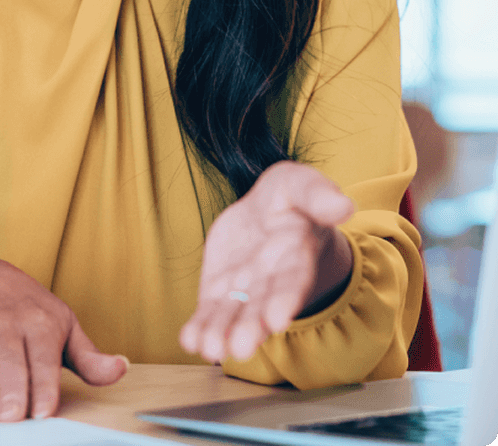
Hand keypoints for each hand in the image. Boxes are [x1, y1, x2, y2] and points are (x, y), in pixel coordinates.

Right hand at [0, 257, 126, 421]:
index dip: (42, 385)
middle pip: (7, 361)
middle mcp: (3, 324)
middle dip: (9, 389)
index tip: (44, 411)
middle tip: (11, 418)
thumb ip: (88, 357)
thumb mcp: (62, 324)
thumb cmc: (27, 310)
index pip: (42, 358)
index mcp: (38, 323)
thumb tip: (120, 369)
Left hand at [179, 161, 354, 363]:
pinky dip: (200, 327)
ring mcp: (244, 289)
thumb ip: (318, 194)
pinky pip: (210, 311)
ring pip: (233, 315)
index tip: (276, 320)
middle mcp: (270, 281)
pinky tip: (190, 340)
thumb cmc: (289, 198)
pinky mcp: (219, 290)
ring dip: (221, 333)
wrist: (267, 212)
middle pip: (261, 307)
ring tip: (210, 349)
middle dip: (251, 327)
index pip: (292, 281)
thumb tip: (344, 204)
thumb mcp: (300, 185)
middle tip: (239, 347)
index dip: (285, 300)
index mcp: (296, 256)